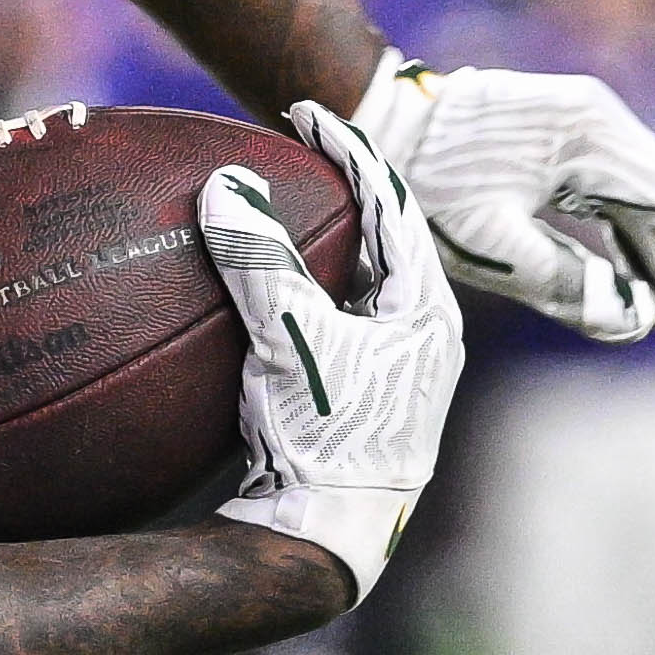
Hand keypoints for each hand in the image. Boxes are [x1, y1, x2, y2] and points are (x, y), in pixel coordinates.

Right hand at [207, 101, 463, 601]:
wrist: (326, 541)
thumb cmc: (323, 441)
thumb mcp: (288, 341)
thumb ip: (259, 262)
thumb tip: (227, 184)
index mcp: (427, 312)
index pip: (393, 207)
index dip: (350, 153)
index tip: (308, 113)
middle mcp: (423, 336)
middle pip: (385, 238)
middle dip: (343, 190)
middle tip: (297, 149)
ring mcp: (396, 369)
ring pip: (362, 280)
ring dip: (325, 240)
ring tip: (282, 204)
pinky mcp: (364, 396)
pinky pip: (337, 316)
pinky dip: (307, 286)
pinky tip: (266, 289)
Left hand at [354, 54, 654, 355]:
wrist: (375, 118)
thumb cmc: (420, 180)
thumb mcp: (485, 241)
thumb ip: (562, 281)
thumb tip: (633, 322)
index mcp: (591, 135)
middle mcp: (602, 121)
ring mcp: (588, 128)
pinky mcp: (570, 143)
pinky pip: (624, 197)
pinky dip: (645, 243)